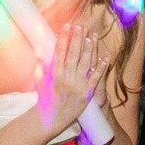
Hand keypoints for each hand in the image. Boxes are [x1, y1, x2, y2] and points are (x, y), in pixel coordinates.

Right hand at [37, 21, 102, 137]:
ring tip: (92, 36)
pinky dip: (101, 68)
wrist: (52, 119)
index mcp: (55, 74)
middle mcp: (66, 78)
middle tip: (80, 26)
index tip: (67, 25)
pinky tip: (106, 58)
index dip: (64, 37)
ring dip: (89, 49)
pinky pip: (95, 78)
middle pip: (73, 54)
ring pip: (85, 64)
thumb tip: (38, 49)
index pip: (60, 51)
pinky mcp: (87, 93)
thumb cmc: (45, 99)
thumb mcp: (40, 81)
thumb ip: (40, 65)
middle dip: (77, 39)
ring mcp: (78, 86)